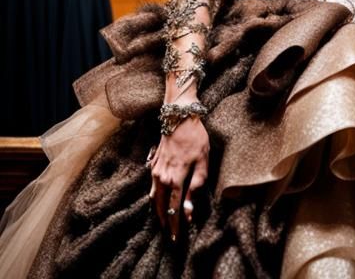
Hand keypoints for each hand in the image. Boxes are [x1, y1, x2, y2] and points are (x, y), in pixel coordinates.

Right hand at [149, 116, 208, 240]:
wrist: (179, 117)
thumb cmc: (195, 137)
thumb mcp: (203, 160)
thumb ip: (197, 185)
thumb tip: (189, 208)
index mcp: (175, 179)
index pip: (174, 209)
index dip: (176, 225)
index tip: (176, 238)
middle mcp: (161, 178)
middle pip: (160, 207)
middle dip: (165, 223)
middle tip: (170, 236)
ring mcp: (155, 171)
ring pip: (153, 198)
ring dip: (158, 212)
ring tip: (164, 222)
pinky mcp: (153, 164)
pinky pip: (151, 187)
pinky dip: (154, 198)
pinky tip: (158, 201)